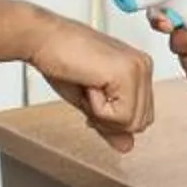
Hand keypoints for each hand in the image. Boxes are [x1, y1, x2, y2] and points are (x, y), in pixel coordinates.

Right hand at [32, 16, 154, 150]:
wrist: (43, 39)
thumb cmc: (61, 62)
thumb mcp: (91, 102)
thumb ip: (112, 125)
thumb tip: (128, 146)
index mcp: (138, 69)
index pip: (141, 117)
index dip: (112, 120)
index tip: (92, 97)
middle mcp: (144, 66)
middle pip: (140, 123)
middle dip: (109, 120)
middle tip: (89, 91)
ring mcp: (139, 68)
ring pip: (132, 122)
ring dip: (102, 114)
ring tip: (89, 85)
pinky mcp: (127, 73)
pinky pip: (120, 116)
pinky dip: (97, 108)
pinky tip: (89, 83)